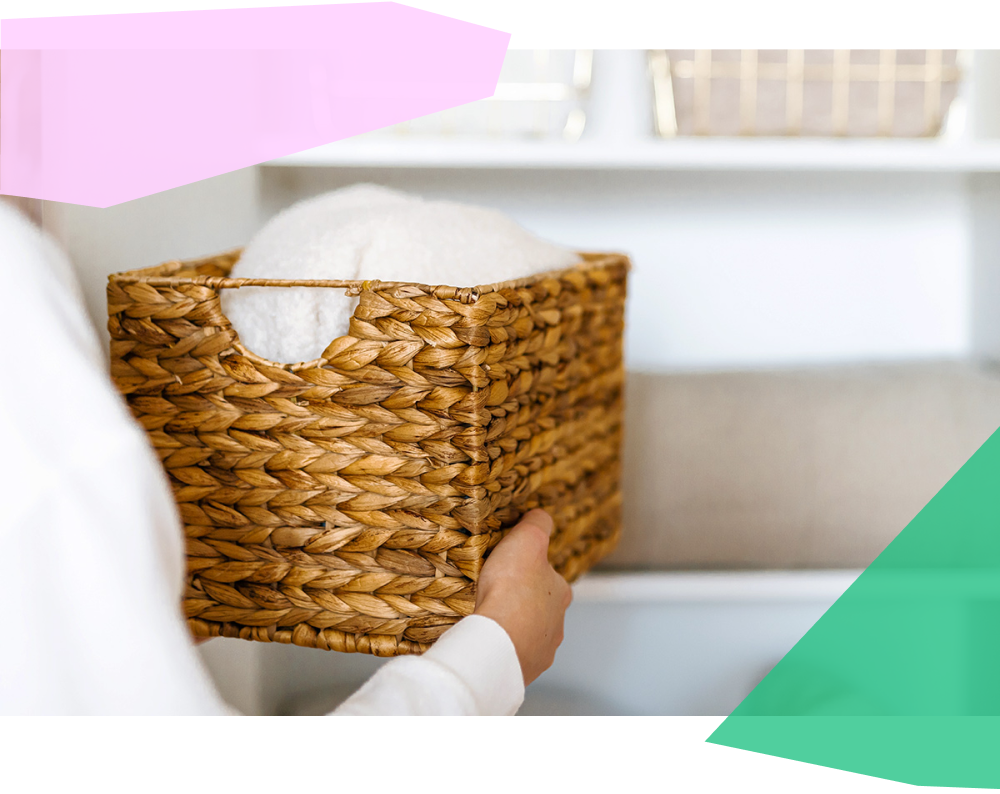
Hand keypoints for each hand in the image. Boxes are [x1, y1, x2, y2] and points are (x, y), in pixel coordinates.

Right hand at [473, 509, 572, 686]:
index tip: (511, 568)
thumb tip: (541, 515)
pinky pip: (513, 654)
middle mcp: (557, 624)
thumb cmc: (512, 590)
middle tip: (497, 594)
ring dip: (513, 626)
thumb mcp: (528, 539)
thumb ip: (538, 523)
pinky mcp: (523, 669)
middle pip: (540, 608)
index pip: (550, 577)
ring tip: (490, 618)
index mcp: (561, 592)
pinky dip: (503, 646)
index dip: (530, 570)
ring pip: (528, 633)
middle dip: (522, 602)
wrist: (497, 639)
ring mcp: (541, 649)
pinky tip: (488, 639)